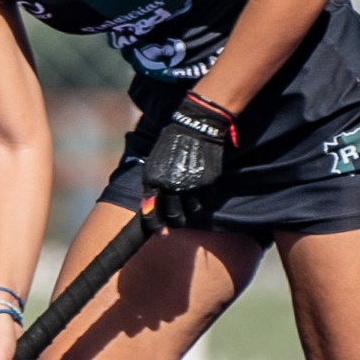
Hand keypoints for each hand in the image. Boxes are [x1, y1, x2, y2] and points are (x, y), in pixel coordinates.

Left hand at [140, 91, 234, 233]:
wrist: (195, 126)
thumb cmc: (171, 144)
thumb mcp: (154, 163)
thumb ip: (153, 186)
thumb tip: (151, 209)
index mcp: (153, 181)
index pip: (151, 213)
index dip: (156, 226)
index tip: (161, 234)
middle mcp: (171, 186)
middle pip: (175, 217)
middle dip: (176, 221)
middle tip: (178, 218)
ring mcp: (191, 185)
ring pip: (193, 210)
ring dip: (191, 205)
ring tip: (190, 190)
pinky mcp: (208, 182)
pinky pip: (206, 200)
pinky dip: (204, 196)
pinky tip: (200, 183)